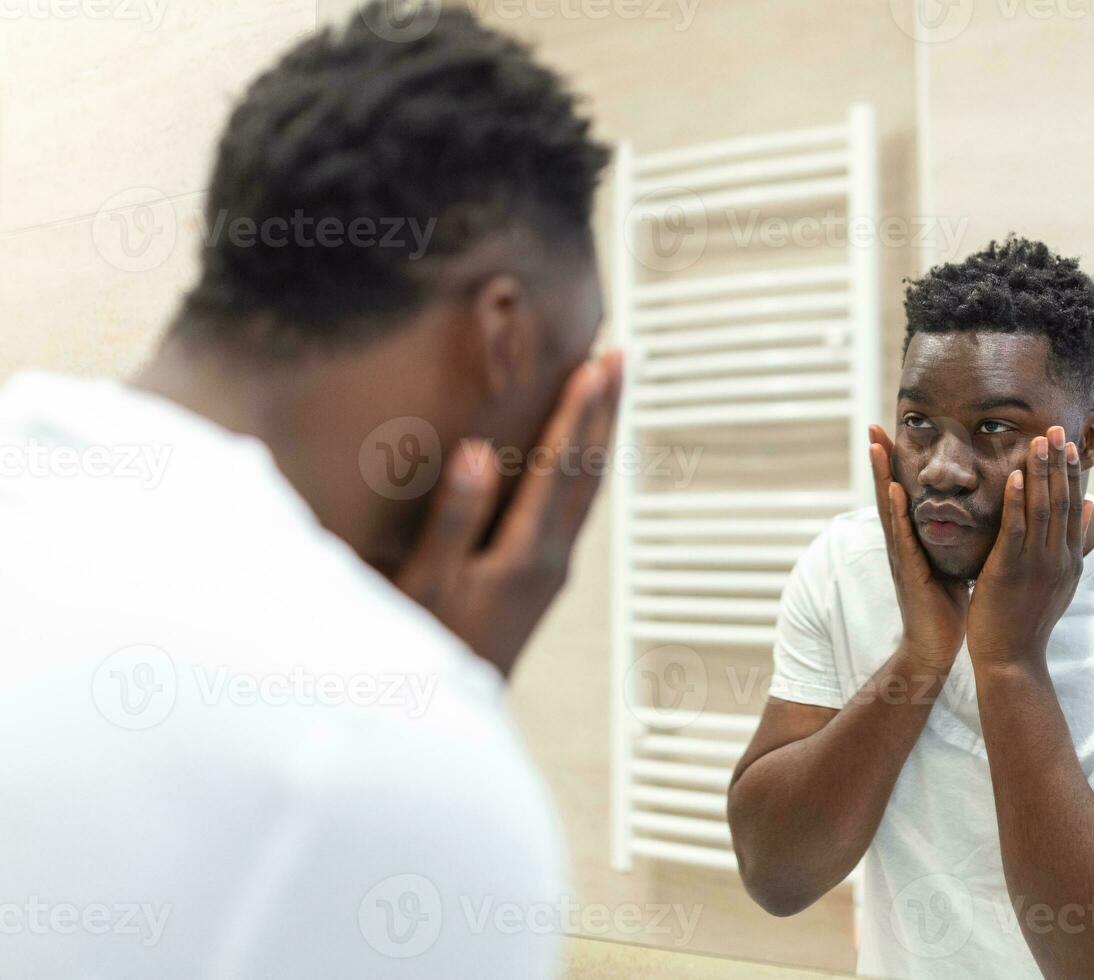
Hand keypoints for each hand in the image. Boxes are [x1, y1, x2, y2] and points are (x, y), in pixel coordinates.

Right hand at [394, 350, 622, 674]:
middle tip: (623, 358)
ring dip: (600, 435)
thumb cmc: (424, 649)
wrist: (440, 720)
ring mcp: (551, 571)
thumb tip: (480, 453)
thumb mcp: (426, 585)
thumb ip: (453, 519)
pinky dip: (583, 468)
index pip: (561, 467)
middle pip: (589, 470)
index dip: (578, 412)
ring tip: (610, 391)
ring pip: (588, 489)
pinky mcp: (542, 580)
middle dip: (605, 411)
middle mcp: (552, 559)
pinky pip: (576, 507)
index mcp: (526, 553)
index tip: (596, 364)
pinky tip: (579, 456)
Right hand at [869, 424, 968, 672]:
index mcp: (914, 539)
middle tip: (873, 427)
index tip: (893, 432)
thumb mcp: (954, 562)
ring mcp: (901, 556)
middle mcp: (902, 543)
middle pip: (888, 492)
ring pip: (889, 508)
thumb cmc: (948, 607)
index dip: (897, 465)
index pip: (904, 493)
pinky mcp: (908, 571)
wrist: (936, 647)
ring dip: (881, 475)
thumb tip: (978, 514)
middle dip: (881, 460)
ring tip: (876, 445)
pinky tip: (894, 490)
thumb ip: (956, 538)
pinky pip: (902, 536)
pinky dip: (896, 511)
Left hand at [966, 425, 1092, 670]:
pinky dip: (1016, 501)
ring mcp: (1036, 564)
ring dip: (1040, 472)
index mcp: (1069, 558)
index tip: (1069, 443)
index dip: (1071, 473)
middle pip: (1061, 500)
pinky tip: (1014, 476)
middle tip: (1056, 428)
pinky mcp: (1011, 571)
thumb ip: (1073, 543)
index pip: (1073, 506)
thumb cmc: (1028, 619)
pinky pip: (1015, 530)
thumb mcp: (1060, 580)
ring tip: (1038, 441)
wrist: (1013, 658)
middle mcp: (1058, 557)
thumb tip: (1089, 508)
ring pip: (1042, 509)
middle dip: (1059, 463)